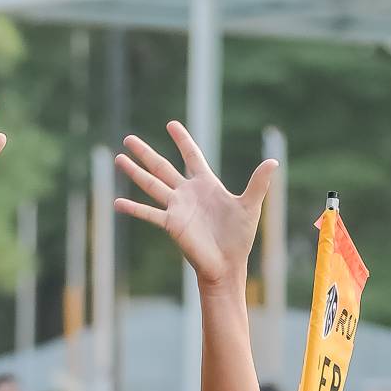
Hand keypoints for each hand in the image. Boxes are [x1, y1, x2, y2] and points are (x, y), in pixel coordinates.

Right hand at [115, 125, 274, 295]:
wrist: (228, 265)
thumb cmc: (239, 238)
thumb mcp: (250, 206)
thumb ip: (258, 183)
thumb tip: (274, 161)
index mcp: (206, 184)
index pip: (191, 156)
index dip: (182, 140)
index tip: (171, 124)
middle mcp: (187, 193)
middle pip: (162, 167)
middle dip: (145, 153)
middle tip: (128, 139)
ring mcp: (177, 208)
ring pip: (151, 185)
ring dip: (135, 172)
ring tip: (118, 158)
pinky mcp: (171, 224)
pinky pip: (149, 214)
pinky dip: (133, 208)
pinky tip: (117, 202)